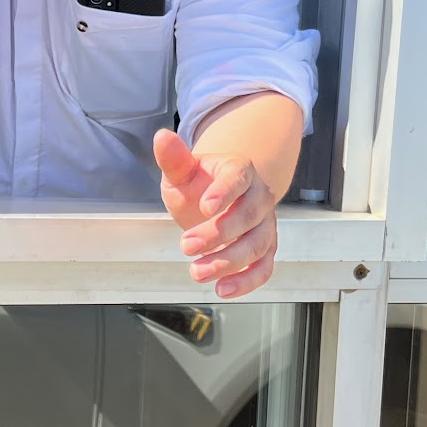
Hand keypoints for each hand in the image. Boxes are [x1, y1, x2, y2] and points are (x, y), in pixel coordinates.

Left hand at [154, 128, 278, 299]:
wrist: (215, 201)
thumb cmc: (198, 184)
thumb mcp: (182, 172)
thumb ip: (174, 158)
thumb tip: (161, 136)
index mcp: (240, 171)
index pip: (238, 178)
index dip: (224, 192)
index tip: (204, 206)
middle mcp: (258, 197)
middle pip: (248, 216)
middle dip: (218, 234)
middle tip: (185, 245)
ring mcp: (265, 224)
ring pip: (257, 244)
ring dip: (229, 262)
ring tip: (197, 273)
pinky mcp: (265, 249)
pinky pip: (264, 267)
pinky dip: (248, 281)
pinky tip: (223, 289)